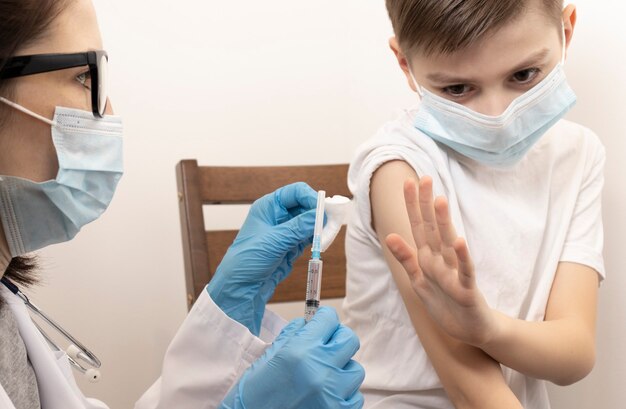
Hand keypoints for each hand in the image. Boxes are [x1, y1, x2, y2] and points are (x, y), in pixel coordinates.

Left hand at [207, 182, 316, 335]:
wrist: (240, 287)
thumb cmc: (246, 260)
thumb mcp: (274, 241)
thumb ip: (298, 227)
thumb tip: (320, 215)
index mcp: (268, 206)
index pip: (296, 192)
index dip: (311, 198)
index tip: (323, 210)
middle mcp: (278, 215)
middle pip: (306, 205)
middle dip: (318, 214)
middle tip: (330, 224)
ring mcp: (285, 230)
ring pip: (310, 222)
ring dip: (319, 227)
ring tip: (327, 235)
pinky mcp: (291, 245)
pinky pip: (309, 236)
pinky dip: (317, 239)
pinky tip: (321, 243)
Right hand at [219, 307, 364, 408]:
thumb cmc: (255, 392)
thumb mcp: (270, 355)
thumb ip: (294, 334)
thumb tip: (311, 322)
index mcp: (300, 350)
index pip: (329, 319)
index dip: (324, 319)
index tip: (322, 322)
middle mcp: (319, 370)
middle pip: (349, 340)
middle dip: (338, 339)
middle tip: (327, 346)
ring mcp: (332, 394)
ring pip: (355, 370)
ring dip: (341, 370)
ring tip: (324, 377)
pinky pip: (355, 397)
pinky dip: (343, 395)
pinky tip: (327, 395)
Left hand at [385, 177, 497, 346]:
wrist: (471, 330)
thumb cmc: (446, 302)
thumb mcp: (419, 281)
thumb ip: (406, 259)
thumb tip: (389, 235)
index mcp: (429, 257)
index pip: (419, 226)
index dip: (413, 205)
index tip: (409, 182)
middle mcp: (443, 260)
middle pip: (432, 229)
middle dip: (427, 205)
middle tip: (425, 178)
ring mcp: (456, 273)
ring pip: (448, 244)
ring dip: (444, 223)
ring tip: (440, 201)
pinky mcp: (467, 290)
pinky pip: (465, 271)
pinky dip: (462, 257)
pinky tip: (459, 242)